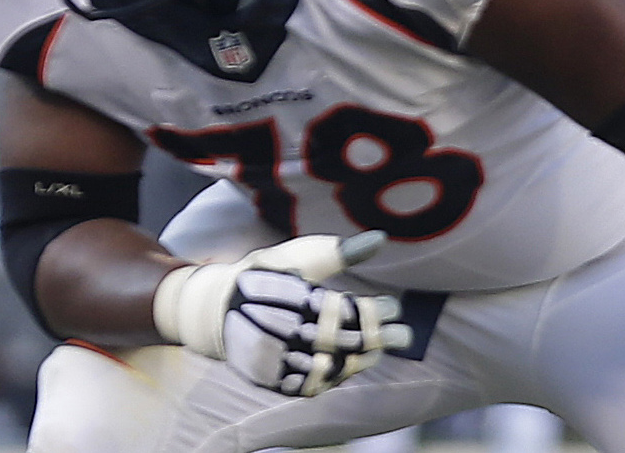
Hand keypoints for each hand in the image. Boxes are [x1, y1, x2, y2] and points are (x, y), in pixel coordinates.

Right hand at [153, 231, 410, 397]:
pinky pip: (309, 386)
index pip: (347, 311)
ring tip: (379, 351)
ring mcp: (279, 359)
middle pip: (343, 342)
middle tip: (404, 334)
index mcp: (298, 298)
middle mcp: (287, 331)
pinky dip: (334, 379)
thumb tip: (381, 237)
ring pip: (330, 368)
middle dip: (378, 338)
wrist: (219, 307)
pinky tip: (352, 367)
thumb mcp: (304, 256)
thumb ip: (342, 252)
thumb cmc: (272, 274)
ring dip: (361, 361)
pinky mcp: (272, 377)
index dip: (376, 312)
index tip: (395, 306)